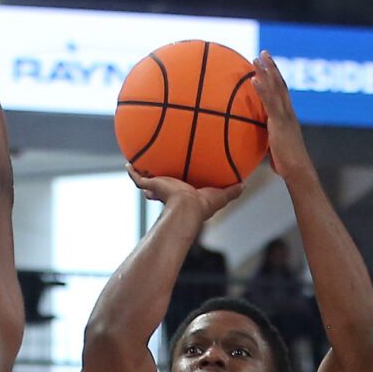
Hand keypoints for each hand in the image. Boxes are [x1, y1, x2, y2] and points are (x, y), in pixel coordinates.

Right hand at [129, 169, 248, 222]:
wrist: (187, 208)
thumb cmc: (203, 205)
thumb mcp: (220, 195)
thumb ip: (232, 191)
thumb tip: (244, 185)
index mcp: (183, 196)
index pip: (178, 191)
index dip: (177, 187)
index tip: (177, 184)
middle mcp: (169, 193)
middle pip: (161, 187)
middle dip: (157, 184)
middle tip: (156, 176)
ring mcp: (159, 190)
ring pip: (148, 182)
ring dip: (143, 175)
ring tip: (138, 165)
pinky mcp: (152, 185)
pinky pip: (138, 178)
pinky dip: (132, 172)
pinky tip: (128, 164)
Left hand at [251, 52, 311, 182]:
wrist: (298, 171)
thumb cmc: (288, 165)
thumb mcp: (277, 149)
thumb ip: (272, 142)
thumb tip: (263, 146)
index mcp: (289, 117)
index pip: (283, 92)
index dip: (276, 77)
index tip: (269, 65)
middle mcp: (289, 112)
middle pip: (280, 84)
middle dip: (271, 67)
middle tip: (263, 53)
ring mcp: (285, 116)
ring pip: (275, 89)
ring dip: (265, 72)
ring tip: (256, 59)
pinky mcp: (279, 123)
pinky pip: (269, 103)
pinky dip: (262, 90)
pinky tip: (254, 79)